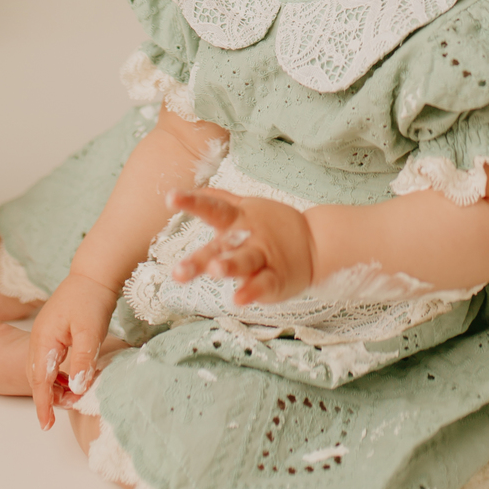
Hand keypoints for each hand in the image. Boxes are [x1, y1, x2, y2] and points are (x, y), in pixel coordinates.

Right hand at [27, 270, 117, 429]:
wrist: (93, 274)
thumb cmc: (91, 299)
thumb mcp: (90, 331)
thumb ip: (82, 360)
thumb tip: (75, 388)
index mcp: (44, 340)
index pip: (40, 380)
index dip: (43, 404)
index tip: (47, 424)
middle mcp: (39, 340)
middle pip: (37, 378)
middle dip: (51, 397)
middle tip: (74, 406)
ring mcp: (44, 336)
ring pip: (42, 371)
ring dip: (55, 387)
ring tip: (76, 395)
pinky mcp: (52, 334)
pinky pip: (49, 361)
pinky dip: (58, 375)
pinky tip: (72, 378)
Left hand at [167, 188, 315, 307]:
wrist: (318, 242)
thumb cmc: (276, 226)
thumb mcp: (250, 208)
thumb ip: (223, 200)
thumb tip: (199, 189)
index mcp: (239, 219)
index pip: (213, 208)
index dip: (192, 202)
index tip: (170, 196)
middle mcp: (248, 237)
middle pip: (221, 246)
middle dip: (199, 259)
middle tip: (178, 271)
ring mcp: (263, 258)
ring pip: (245, 262)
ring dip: (230, 265)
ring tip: (215, 271)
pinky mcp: (276, 279)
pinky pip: (263, 284)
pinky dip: (252, 291)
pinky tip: (238, 299)